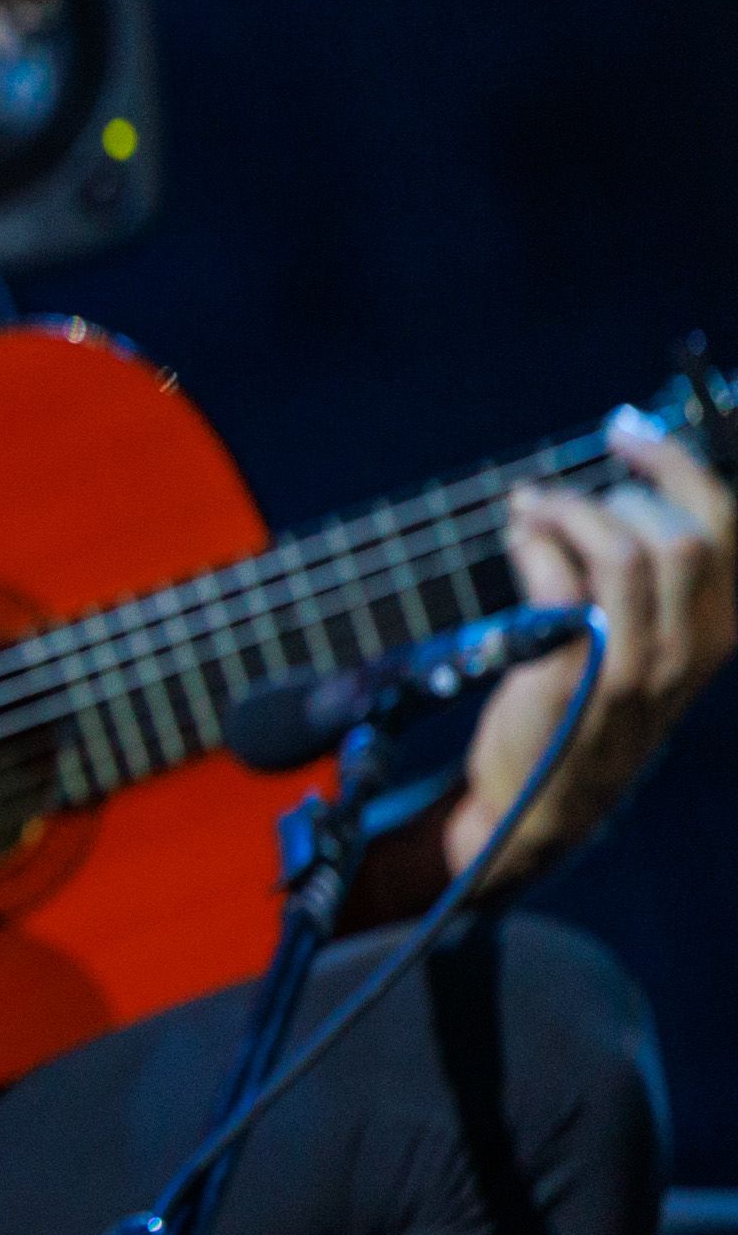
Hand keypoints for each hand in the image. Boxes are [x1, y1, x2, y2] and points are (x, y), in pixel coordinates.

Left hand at [445, 406, 736, 889]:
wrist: (543, 802)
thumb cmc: (591, 708)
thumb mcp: (648, 647)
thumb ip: (650, 580)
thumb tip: (617, 484)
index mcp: (716, 633)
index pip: (725, 529)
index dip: (679, 466)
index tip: (629, 432)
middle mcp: (686, 651)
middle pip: (677, 539)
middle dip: (612, 496)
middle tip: (561, 498)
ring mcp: (632, 667)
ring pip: (621, 556)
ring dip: (566, 514)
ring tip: (530, 510)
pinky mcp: (572, 677)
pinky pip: (560, 587)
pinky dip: (534, 547)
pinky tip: (517, 539)